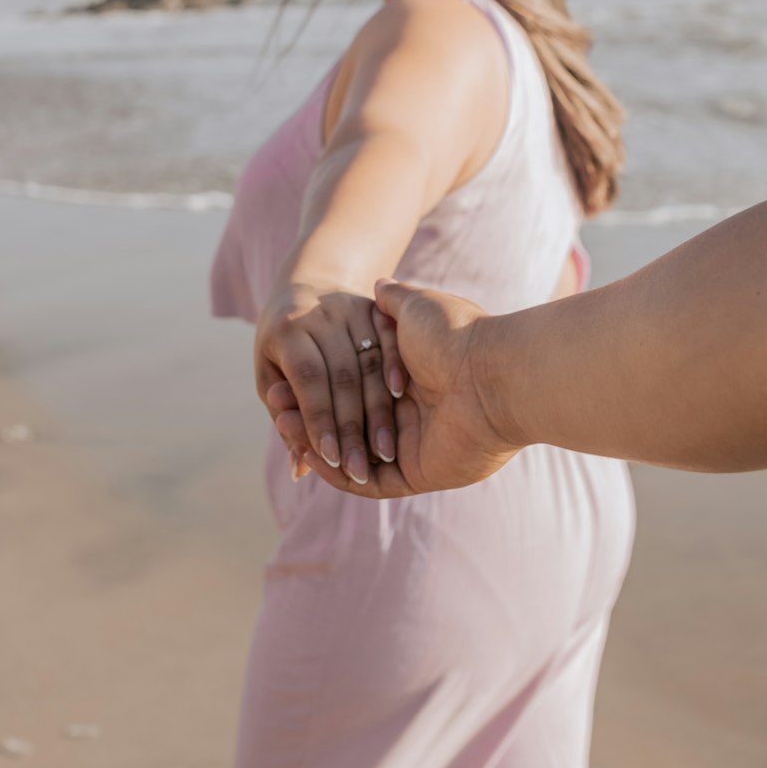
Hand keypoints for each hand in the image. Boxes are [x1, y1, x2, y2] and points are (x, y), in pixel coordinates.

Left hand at [254, 281, 403, 485]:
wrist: (307, 286)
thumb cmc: (283, 344)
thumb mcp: (271, 376)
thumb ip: (287, 420)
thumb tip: (299, 471)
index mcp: (287, 330)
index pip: (308, 379)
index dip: (319, 420)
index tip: (332, 461)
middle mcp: (321, 314)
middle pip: (342, 376)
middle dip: (352, 428)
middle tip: (360, 471)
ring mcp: (351, 307)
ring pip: (370, 363)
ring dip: (379, 411)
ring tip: (384, 453)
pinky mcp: (375, 306)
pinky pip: (390, 340)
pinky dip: (395, 369)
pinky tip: (400, 401)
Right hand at [269, 280, 521, 496]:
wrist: (490, 371)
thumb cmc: (455, 335)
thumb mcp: (416, 309)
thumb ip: (394, 303)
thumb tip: (378, 283)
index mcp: (410, 382)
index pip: (353, 392)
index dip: (319, 388)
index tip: (284, 377)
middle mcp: (411, 417)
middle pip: (349, 426)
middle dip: (310, 418)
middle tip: (276, 405)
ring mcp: (414, 449)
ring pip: (354, 456)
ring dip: (317, 445)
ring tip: (284, 424)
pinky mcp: (418, 475)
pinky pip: (371, 483)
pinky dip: (338, 474)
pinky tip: (310, 453)